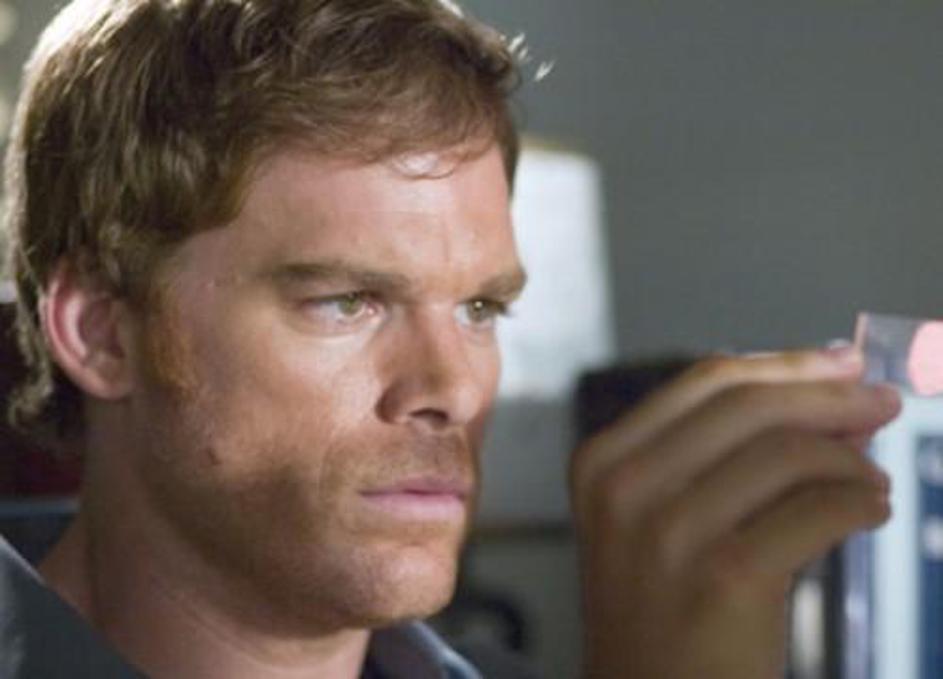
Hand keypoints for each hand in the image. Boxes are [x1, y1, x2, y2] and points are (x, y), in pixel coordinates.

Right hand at [570, 348, 899, 678]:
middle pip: (749, 404)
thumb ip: (715, 455)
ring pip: (787, 453)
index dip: (785, 363)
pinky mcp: (724, 579)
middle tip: (883, 402)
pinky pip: (817, 511)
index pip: (705, 381)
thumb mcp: (651, 519)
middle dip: (830, 394)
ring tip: (872, 480)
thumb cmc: (659, 610)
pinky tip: (870, 511)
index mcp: (603, 461)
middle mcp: (624, 488)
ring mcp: (668, 533)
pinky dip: (860, 503)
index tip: (841, 361)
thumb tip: (822, 395)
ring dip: (850, 459)